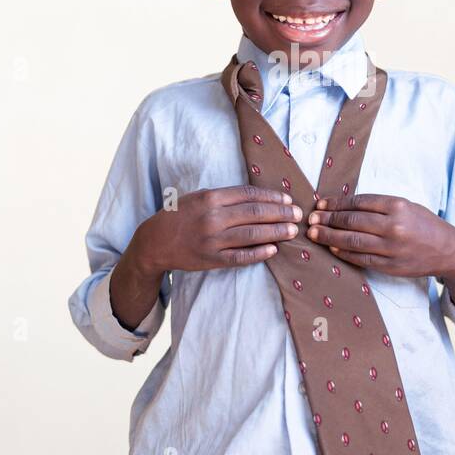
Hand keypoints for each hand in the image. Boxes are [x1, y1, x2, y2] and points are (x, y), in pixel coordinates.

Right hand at [139, 185, 302, 272]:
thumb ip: (226, 196)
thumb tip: (259, 197)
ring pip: (252, 234)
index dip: (272, 196)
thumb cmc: (180, 215)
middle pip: (255, 213)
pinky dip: (259, 253)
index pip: (249, 194)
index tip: (287, 198)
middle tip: (298, 214)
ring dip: (276, 232)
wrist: (155, 241)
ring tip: (292, 230)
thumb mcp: (199, 197)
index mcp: (210, 198)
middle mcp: (213, 218)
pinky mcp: (212, 260)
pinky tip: (273, 249)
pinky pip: (241, 257)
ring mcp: (213, 240)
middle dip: (281, 213)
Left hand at [304, 193, 454, 278]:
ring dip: (329, 237)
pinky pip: (361, 259)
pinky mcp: (390, 266)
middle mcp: (393, 226)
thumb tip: (345, 205)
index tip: (321, 203)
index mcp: (397, 206)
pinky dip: (344, 253)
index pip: (358, 202)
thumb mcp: (405, 205)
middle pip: (351, 221)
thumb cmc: (424, 224)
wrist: (447, 250)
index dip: (336, 203)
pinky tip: (332, 248)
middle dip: (327, 219)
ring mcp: (391, 248)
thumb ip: (378, 205)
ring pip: (352, 241)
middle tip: (311, 218)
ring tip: (314, 233)